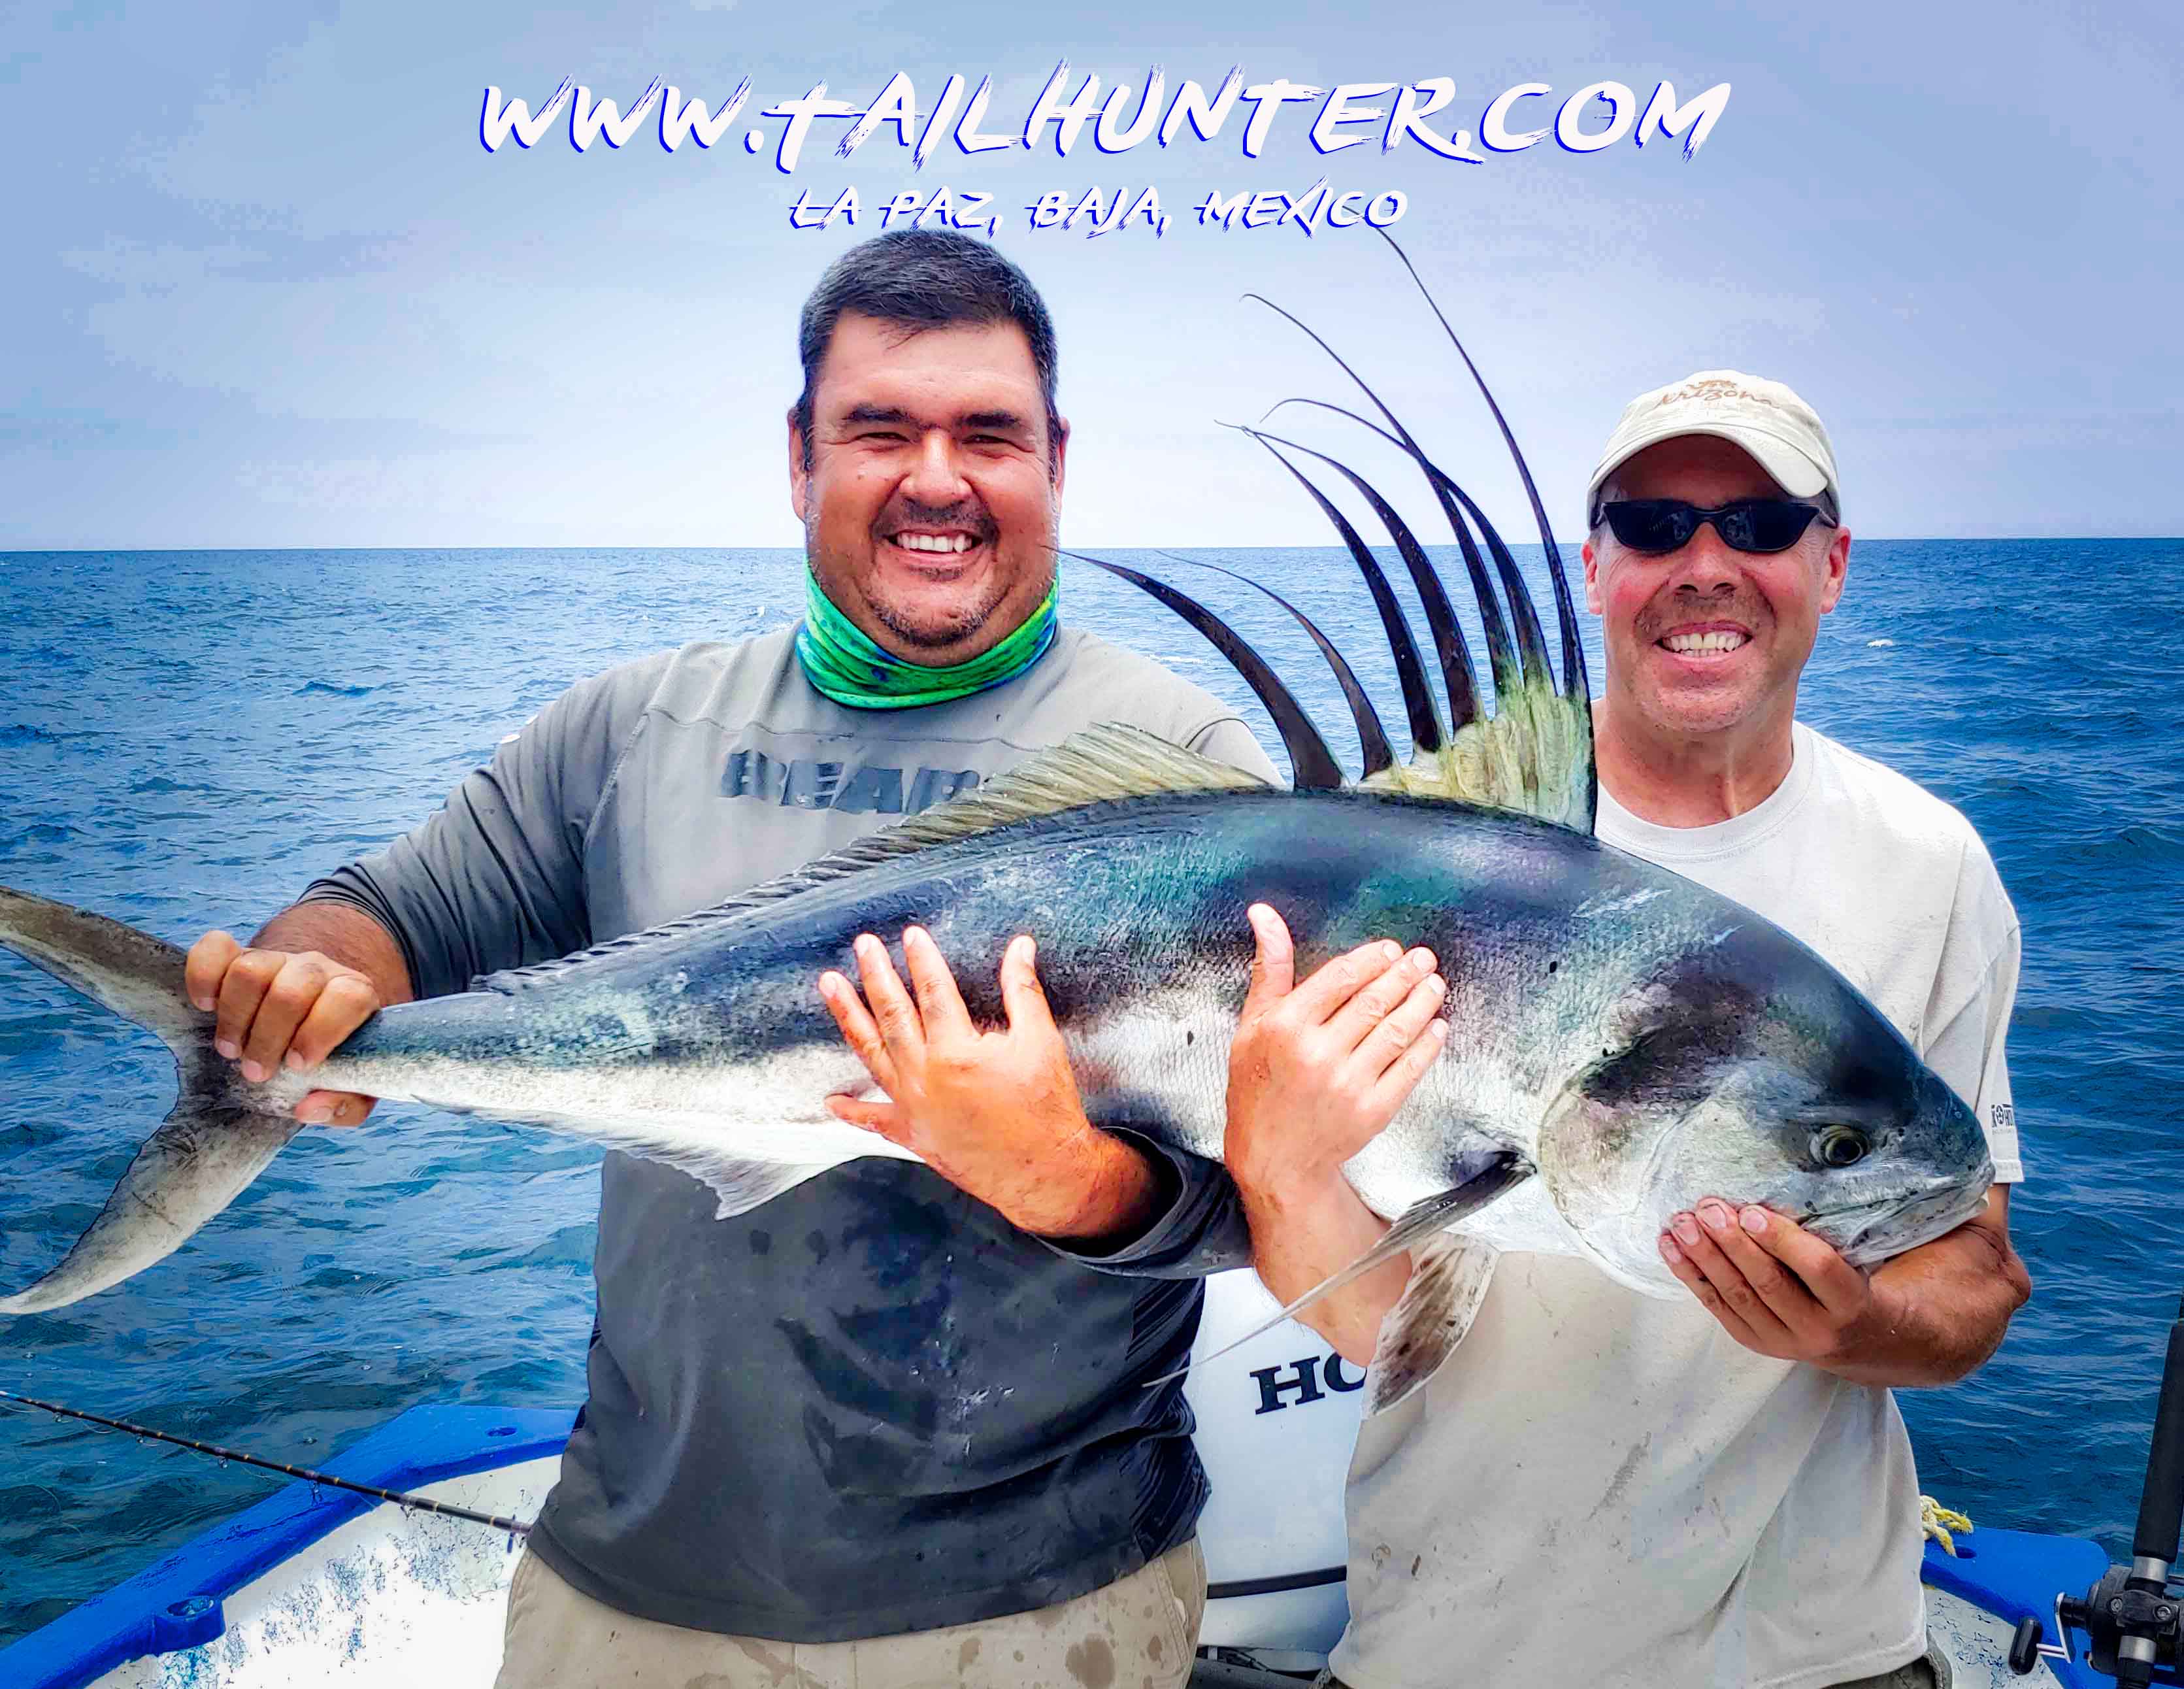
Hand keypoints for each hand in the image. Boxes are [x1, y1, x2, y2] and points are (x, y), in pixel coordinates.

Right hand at [184, 930, 382, 1126]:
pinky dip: (203, 977)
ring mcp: (277, 958)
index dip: (320, 1031)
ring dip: (234, 1018)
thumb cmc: (331, 1056)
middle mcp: (317, 970)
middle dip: (267, 1038)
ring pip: (250, 970)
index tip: (298, 1064)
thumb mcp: (352, 1085)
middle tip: (257, 1071)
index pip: (348, 996)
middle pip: (291, 990)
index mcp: (355, 995)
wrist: (305, 1020)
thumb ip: (345, 1104)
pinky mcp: (238, 954)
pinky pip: (214, 947)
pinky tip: (206, 1007)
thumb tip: (309, 1107)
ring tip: (231, 1050)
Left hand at [816, 926, 1157, 1240]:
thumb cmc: (1046, 1106)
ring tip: (830, 985)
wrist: (1043, 1171)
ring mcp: (913, 1107)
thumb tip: (1021, 945)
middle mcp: (925, 1076)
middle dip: (876, 975)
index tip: (910, 934)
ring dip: (849, 1017)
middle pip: (892, 1014)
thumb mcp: (1041, 1041)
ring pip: (871, 1054)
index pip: (932, 991)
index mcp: (957, 1050)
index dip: (922, 958)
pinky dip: (851, 1111)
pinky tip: (831, 1100)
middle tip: (862, 945)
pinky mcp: (912, 1136)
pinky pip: (873, 1121)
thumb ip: (1023, 989)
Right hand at [1223, 903, 1447, 1198]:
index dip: (1371, 959)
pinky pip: (1410, 1068)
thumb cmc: (1259, 1086)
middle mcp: (1317, 1053)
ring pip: (1397, 1031)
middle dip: (1405, 974)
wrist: (1275, 1158)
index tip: (1391, 950)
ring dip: (1423, 1002)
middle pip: (1374, 1001)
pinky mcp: (1373, 1110)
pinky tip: (1436, 1026)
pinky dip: (1428, 1044)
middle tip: (1424, 958)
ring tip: (1435, 983)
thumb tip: (1264, 913)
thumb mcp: (1252, 1025)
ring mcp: (1347, 1084)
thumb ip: (1269, 968)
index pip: (1340, 978)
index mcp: (1285, 1026)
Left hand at [1658, 1198, 1891, 1368]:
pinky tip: (1670, 1247)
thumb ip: (1823, 1233)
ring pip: (1737, 1295)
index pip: (1817, 1267)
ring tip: (1681, 1224)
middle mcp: (1817, 1328)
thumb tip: (1771, 1189)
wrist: (1856, 1337)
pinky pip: (1716, 1306)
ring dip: (1704, 1256)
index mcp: (1849, 1301)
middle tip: (1707, 1208)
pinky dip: (1691, 1275)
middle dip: (1732, 1243)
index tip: (1751, 1210)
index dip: (1782, 1239)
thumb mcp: (1855, 1259)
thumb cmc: (1850, 1280)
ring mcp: (1781, 1340)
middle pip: (1768, 1282)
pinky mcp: (1753, 1342)